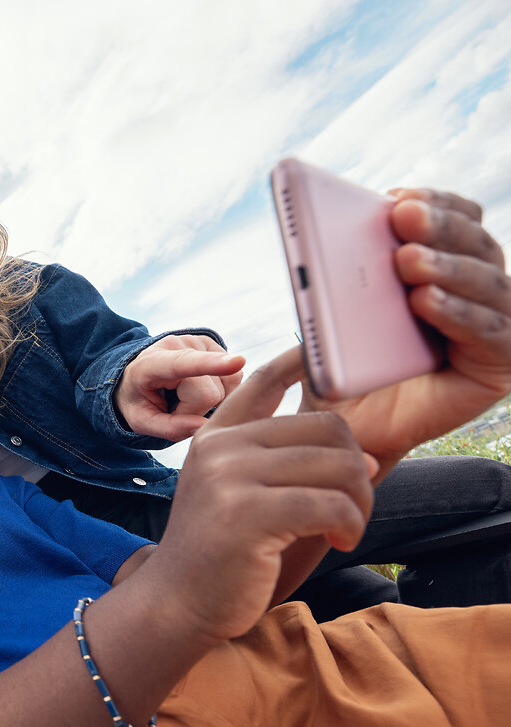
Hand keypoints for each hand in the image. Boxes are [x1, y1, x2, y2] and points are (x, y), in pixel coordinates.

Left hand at [115, 334, 244, 439]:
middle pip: (208, 395)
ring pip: (225, 387)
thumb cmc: (138, 399)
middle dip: (195, 411)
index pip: (183, 364)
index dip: (210, 364)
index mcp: (151, 363)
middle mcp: (178, 345)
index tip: (237, 362)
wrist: (138, 373)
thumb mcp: (140, 421)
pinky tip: (199, 387)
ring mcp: (199, 342)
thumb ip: (168, 428)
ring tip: (185, 394)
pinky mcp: (215, 345)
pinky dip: (220, 391)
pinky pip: (234, 378)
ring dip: (208, 401)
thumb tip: (203, 426)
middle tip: (175, 406)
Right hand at [147, 347, 376, 642]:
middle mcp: (219, 448)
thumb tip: (365, 454)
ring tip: (346, 527)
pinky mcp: (247, 514)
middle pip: (326, 428)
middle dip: (358, 469)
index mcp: (215, 437)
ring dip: (359, 501)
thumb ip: (285, 464)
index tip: (324, 359)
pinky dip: (350, 524)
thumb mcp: (240, 494)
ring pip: (337, 465)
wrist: (178, 603)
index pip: (261, 382)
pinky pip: (330, 504)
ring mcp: (229, 478)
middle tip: (351, 507)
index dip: (299, 360)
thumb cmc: (222, 554)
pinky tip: (340, 541)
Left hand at [303, 189, 510, 474]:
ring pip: (485, 281)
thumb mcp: (335, 316)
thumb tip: (333, 231)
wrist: (348, 430)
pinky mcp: (500, 363)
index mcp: (444, 264)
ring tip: (406, 259)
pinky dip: (456, 312)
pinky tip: (426, 300)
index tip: (397, 195)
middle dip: (438, 225)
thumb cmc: (343, 368)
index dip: (433, 201)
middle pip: (474, 242)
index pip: (455, 217)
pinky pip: (486, 330)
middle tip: (402, 214)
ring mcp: (494, 323)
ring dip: (446, 265)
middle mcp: (476, 288)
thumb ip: (342, 278)